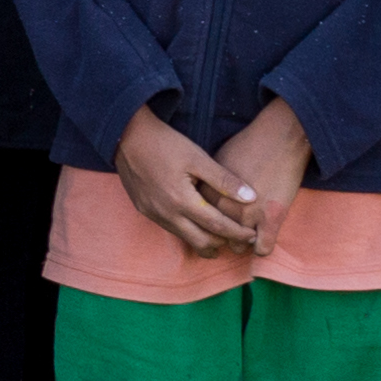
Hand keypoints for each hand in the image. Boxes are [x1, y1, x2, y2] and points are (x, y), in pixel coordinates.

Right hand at [116, 105, 264, 258]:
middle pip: (201, 242)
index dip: (238, 233)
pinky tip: (198, 224)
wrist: (127, 136)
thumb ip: (224, 180)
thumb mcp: (198, 158)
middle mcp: (166, 214)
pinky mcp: (145, 210)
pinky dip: (189, 231)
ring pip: (185, 239)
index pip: (217, 226)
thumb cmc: (165, 144)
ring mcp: (153, 214)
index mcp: (182, 201)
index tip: (253, 235)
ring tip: (223, 236)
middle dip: (223, 244)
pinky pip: (172, 229)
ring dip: (206, 241)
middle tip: (240, 240)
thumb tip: (251, 198)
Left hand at [208, 96, 315, 240]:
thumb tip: (198, 199)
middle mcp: (225, 207)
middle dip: (224, 237)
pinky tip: (263, 239)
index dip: (208, 224)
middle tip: (233, 231)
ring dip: (243, 243)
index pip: (201, 222)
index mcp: (209, 194)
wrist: (278, 137)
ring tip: (249, 234)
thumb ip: (207, 187)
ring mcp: (248, 214)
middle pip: (217, 237)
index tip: (216, 223)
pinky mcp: (272, 217)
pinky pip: (263, 248)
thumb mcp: (215, 164)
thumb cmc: (247, 146)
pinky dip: (263, 247)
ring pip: (238, 246)